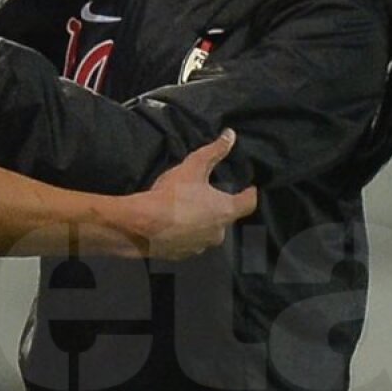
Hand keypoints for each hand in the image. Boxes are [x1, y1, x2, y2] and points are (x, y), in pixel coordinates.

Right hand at [104, 130, 256, 259]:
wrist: (142, 225)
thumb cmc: (173, 195)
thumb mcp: (193, 166)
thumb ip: (214, 151)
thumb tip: (231, 134)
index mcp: (225, 211)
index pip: (249, 203)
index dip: (250, 194)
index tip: (249, 189)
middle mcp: (218, 233)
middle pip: (225, 219)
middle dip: (219, 209)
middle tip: (207, 197)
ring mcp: (200, 247)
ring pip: (207, 232)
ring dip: (201, 223)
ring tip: (187, 211)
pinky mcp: (182, 256)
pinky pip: (189, 243)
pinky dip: (185, 234)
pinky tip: (172, 225)